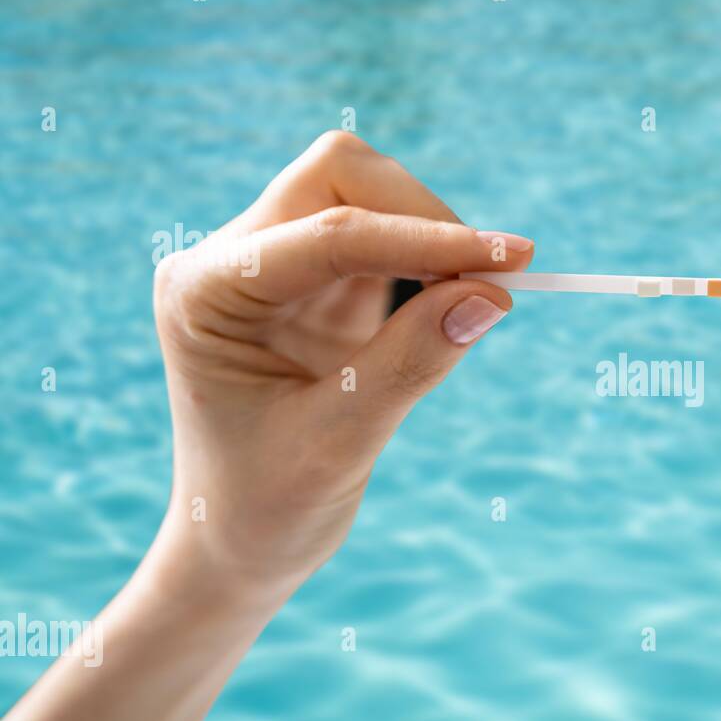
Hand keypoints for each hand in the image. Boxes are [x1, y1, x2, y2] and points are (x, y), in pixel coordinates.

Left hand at [153, 130, 532, 598]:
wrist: (239, 543)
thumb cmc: (268, 504)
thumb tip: (491, 297)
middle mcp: (230, 261)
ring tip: (476, 300)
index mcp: (206, 293)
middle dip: (424, 217)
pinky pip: (385, 237)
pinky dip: (428, 261)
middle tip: (495, 282)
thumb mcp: (341, 442)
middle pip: (340, 177)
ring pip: (366, 193)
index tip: (514, 259)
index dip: (428, 241)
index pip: (330, 235)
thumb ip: (412, 363)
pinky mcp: (313, 280)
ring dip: (431, 236)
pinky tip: (448, 309)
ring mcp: (271, 264)